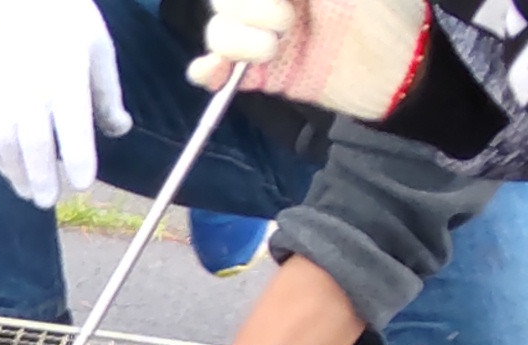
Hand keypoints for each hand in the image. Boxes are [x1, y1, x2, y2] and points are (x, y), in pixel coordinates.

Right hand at [0, 0, 134, 209]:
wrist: (26, 0)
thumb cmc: (71, 25)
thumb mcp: (100, 52)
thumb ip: (107, 95)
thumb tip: (119, 130)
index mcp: (66, 73)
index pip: (72, 121)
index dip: (78, 154)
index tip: (83, 183)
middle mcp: (31, 84)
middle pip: (33, 138)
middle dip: (41, 173)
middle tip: (50, 202)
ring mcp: (4, 89)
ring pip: (6, 139)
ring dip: (16, 171)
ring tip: (30, 194)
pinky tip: (10, 173)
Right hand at [185, 0, 430, 121]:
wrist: (400, 72)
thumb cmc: (385, 13)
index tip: (284, 4)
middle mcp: (272, 6)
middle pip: (223, 2)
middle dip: (247, 9)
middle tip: (286, 20)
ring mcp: (262, 39)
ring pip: (217, 31)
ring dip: (235, 40)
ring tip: (272, 49)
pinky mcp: (258, 75)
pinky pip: (211, 70)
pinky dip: (206, 69)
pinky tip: (216, 71)